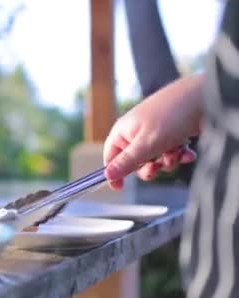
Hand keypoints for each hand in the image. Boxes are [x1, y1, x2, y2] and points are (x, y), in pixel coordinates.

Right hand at [103, 75, 203, 189]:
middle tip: (158, 166)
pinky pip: (170, 153)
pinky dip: (179, 154)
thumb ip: (126, 163)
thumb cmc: (170, 116)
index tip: (120, 187)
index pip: (110, 158)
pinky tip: (187, 151)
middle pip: (135, 163)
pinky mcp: (171, 134)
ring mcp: (154, 133)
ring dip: (168, 161)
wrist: (203, 97)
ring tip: (177, 152)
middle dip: (150, 167)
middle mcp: (136, 133)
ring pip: (155, 160)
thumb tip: (107, 175)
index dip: (115, 173)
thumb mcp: (146, 145)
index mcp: (122, 132)